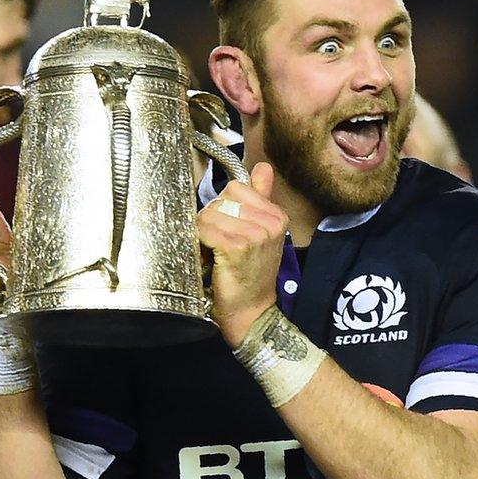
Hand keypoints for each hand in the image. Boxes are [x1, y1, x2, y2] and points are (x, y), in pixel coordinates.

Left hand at [196, 162, 288, 346]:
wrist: (251, 311)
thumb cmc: (251, 273)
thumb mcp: (261, 232)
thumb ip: (260, 196)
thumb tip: (263, 167)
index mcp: (277, 215)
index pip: (236, 188)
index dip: (224, 207)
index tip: (229, 229)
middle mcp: (270, 222)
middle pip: (221, 200)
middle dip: (212, 220)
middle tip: (220, 244)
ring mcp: (256, 234)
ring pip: (210, 214)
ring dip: (204, 233)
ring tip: (215, 252)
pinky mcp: (238, 247)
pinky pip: (205, 229)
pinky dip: (200, 242)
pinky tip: (210, 257)